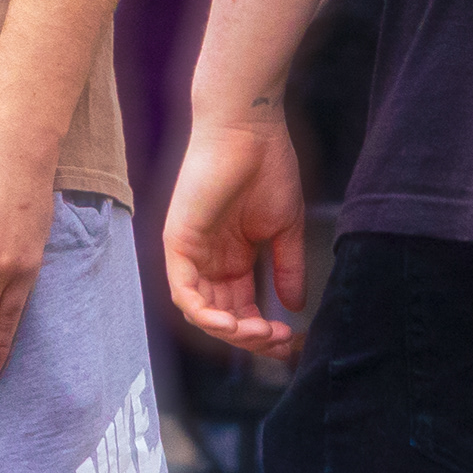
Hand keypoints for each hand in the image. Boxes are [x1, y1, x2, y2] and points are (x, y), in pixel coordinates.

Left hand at [162, 98, 308, 358]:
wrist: (251, 130)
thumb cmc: (267, 168)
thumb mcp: (284, 229)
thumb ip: (287, 268)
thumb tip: (295, 307)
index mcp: (233, 259)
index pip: (241, 310)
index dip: (263, 332)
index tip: (291, 339)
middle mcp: (208, 260)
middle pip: (221, 317)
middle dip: (250, 338)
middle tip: (278, 341)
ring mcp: (190, 252)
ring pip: (200, 312)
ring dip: (230, 332)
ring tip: (259, 334)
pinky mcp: (177, 241)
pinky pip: (183, 291)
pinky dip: (204, 314)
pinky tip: (231, 325)